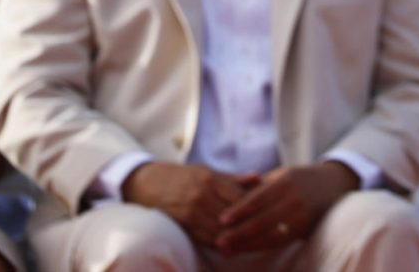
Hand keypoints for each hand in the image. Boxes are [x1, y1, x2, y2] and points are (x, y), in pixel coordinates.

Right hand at [123, 162, 257, 248]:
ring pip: (220, 228)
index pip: (239, 196)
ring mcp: (191, 210)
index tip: (272, 213)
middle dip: (250, 224)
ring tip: (255, 243)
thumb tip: (258, 178)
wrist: (147, 183)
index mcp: (210, 179)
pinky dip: (219, 243)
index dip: (256, 207)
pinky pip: (204, 237)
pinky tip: (231, 247)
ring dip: (236, 237)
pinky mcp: (182, 223)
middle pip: (232, 214)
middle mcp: (201, 194)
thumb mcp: (207, 171)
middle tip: (270, 232)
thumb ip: (233, 178)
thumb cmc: (181, 176)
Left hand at [215, 161, 359, 252]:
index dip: (239, 210)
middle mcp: (294, 199)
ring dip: (247, 244)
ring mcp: (300, 216)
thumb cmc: (298, 179)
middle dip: (239, 233)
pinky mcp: (303, 229)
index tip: (221, 220)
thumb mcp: (280, 175)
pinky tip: (246, 249)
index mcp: (285, 181)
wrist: (332, 184)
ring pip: (270, 234)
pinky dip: (261, 246)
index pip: (258, 198)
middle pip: (262, 220)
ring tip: (228, 250)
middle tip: (219, 242)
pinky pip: (279, 241)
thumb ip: (256, 186)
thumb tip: (226, 193)